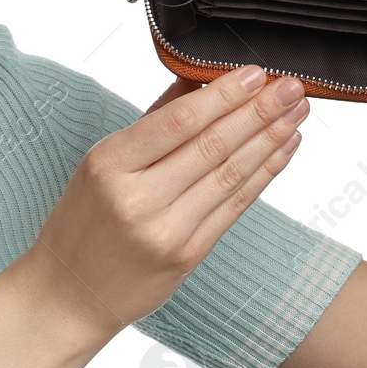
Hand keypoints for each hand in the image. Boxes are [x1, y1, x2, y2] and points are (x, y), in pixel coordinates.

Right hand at [16, 64, 310, 349]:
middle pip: (212, 146)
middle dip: (259, 112)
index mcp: (109, 164)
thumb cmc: (82, 223)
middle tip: (292, 86)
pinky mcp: (187, 256)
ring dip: (270, 139)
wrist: (69, 294)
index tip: (257, 74)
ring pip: (230, 174)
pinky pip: (234, 207)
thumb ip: (151, 124)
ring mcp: (165, 231)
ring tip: (297, 112)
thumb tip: (198, 82)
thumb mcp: (99, 165)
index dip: (224, 96)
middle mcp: (138, 197)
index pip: (178, 121)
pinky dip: (264, 175)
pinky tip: (283, 150)